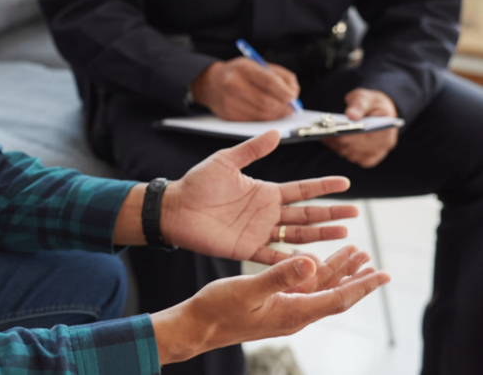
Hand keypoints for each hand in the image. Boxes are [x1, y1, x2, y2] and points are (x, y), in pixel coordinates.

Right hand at [151, 251, 389, 363]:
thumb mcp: (249, 290)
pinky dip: (314, 272)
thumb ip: (279, 276)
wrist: (198, 326)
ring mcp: (284, 309)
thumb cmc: (219, 310)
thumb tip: (311, 263)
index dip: (362, 286)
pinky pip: (302, 287)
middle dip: (356, 277)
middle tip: (375, 262)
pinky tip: (316, 262)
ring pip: (319, 288)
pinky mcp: (272, 303)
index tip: (384, 275)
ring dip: (337, 271)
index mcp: (294, 312)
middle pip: (334, 293)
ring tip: (354, 254)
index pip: (338, 298)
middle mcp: (294, 313)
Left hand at [162, 130, 356, 264]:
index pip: (301, 189)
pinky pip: (274, 257)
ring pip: (297, 235)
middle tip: (355, 214)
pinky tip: (313, 262)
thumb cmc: (197, 183)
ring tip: (344, 234)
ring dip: (320, 235)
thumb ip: (252, 150)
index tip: (346, 183)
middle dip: (331, 214)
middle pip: (306, 214)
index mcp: (265, 191)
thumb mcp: (226, 161)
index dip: (323, 187)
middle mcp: (267, 213)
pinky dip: (293, 261)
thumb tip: (277, 132)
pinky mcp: (247, 249)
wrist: (175, 209)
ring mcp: (259, 232)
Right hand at [191, 58, 299, 120]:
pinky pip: (254, 121)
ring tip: (282, 111)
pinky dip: (265, 119)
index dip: (283, 91)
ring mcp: (230, 102)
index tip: (293, 97)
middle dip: (283, 107)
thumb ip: (280, 76)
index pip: (268, 81)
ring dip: (276, 115)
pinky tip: (268, 114)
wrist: (210, 83)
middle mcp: (234, 85)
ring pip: (261, 114)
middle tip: (291, 109)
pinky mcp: (229, 116)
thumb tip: (294, 92)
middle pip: (266, 102)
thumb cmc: (239, 73)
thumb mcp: (258, 65)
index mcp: (243, 68)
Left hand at [322, 88, 397, 168]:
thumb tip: (351, 115)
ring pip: (355, 154)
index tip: (335, 130)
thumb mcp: (364, 98)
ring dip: (339, 147)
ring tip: (326, 137)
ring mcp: (379, 152)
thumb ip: (358, 105)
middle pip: (358, 146)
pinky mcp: (370, 158)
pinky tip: (333, 143)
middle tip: (324, 133)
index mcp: (387, 126)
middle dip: (340, 140)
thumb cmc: (370, 103)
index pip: (369, 134)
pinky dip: (343, 151)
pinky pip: (355, 159)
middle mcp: (386, 143)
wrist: (377, 110)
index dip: (351, 134)